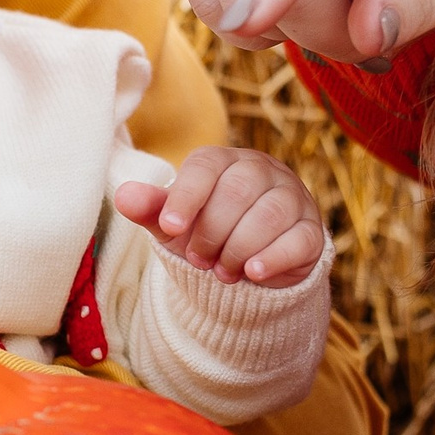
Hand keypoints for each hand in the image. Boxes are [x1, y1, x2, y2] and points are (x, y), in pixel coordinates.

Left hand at [114, 147, 324, 285]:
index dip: (187, 197)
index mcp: (224, 161)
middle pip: (238, 191)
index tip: (171, 228)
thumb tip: (123, 196)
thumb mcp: (175, 225)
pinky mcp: (311, 231)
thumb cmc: (205, 233)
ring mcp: (292, 198)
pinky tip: (253, 273)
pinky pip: (298, 239)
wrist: (247, 265)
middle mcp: (262, 171)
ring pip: (270, 214)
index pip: (206, 166)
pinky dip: (273, 258)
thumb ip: (152, 210)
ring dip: (239, 248)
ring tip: (222, 272)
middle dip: (212, 231)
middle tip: (198, 259)